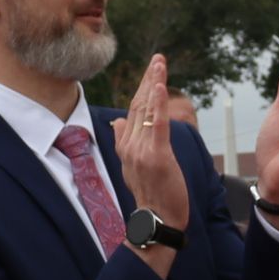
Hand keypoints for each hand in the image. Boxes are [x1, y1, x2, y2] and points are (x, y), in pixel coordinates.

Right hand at [116, 55, 190, 230]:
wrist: (157, 221)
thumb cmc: (152, 196)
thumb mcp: (134, 166)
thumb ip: (125, 141)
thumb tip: (117, 121)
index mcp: (125, 146)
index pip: (132, 110)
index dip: (142, 89)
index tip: (152, 71)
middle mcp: (130, 145)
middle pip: (139, 105)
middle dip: (149, 79)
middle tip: (158, 58)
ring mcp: (141, 150)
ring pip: (147, 110)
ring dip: (154, 83)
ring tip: (160, 63)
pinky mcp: (156, 156)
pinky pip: (156, 124)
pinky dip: (158, 103)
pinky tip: (160, 85)